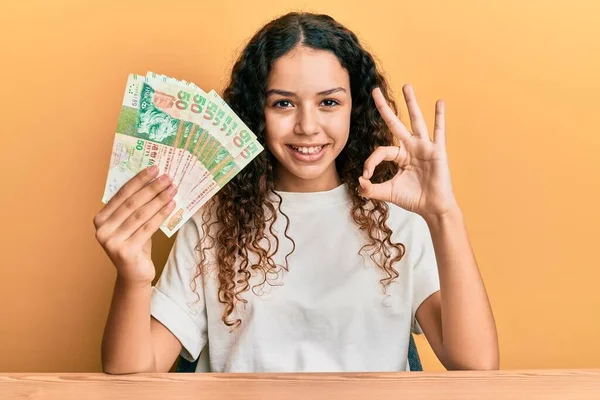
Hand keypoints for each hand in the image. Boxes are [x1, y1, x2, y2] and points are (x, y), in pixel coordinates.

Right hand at [93, 166, 176, 285]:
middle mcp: (102, 230)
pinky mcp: (125, 251)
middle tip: (167, 177)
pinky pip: (148, 228)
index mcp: (101, 219)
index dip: (139, 180)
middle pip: (132, 203)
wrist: (134, 274)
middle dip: (151, 188)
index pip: (122, 194)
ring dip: (159, 199)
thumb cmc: (135, 244)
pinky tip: (172, 206)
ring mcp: (112, 242)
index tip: (154, 168)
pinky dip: (161, 215)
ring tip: (172, 189)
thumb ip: (135, 206)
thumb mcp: (131, 224)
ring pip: (141, 215)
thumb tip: (154, 180)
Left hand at [358, 85, 458, 218]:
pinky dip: (440, 117)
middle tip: (374, 91)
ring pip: (416, 121)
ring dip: (411, 103)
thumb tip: (358, 183)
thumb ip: (371, 189)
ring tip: (406, 86)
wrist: (432, 208)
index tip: (366, 177)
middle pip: (395, 124)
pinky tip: (439, 102)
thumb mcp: (388, 193)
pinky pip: (438, 131)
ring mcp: (424, 147)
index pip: (380, 150)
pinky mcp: (437, 151)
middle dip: (384, 108)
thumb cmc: (413, 199)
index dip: (370, 162)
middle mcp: (411, 148)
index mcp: (399, 156)